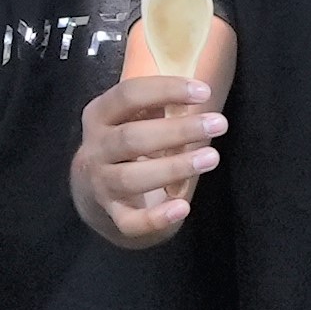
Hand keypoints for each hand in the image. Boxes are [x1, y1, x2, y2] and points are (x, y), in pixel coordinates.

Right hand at [76, 73, 222, 244]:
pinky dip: (156, 217)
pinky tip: (182, 208)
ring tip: (211, 158)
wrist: (92, 194)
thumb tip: (199, 87)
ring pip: (131, 178)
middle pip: (131, 138)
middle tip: (218, 124)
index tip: (204, 91)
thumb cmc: (124, 147)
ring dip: (174, 168)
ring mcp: (99, 184)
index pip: (128, 95)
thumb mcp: (130, 118)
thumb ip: (155, 105)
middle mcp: (95, 149)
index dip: (166, 90)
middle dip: (178, 130)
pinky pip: (130, 222)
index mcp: (99, 115)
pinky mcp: (111, 215)